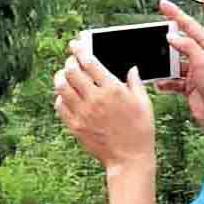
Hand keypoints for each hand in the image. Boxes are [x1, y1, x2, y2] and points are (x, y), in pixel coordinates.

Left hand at [53, 52, 158, 170]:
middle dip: (70, 61)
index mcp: (113, 89)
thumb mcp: (143, 103)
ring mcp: (83, 113)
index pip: (90, 62)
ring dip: (61, 77)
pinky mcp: (75, 126)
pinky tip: (66, 96)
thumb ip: (135, 83)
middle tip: (72, 61)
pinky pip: (59, 106)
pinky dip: (60, 97)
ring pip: (61, 86)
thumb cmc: (140, 130)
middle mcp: (95, 99)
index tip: (76, 44)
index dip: (80, 49)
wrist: (129, 158)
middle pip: (72, 71)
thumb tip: (132, 69)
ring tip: (65, 75)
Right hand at [151, 0, 203, 132]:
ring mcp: (197, 73)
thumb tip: (172, 37)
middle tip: (152, 38)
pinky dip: (166, 82)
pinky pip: (174, 81)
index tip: (163, 5)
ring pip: (175, 64)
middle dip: (167, 44)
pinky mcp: (190, 87)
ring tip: (154, 64)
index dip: (176, 15)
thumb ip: (187, 47)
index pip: (191, 27)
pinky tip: (160, 84)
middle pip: (181, 44)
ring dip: (165, 66)